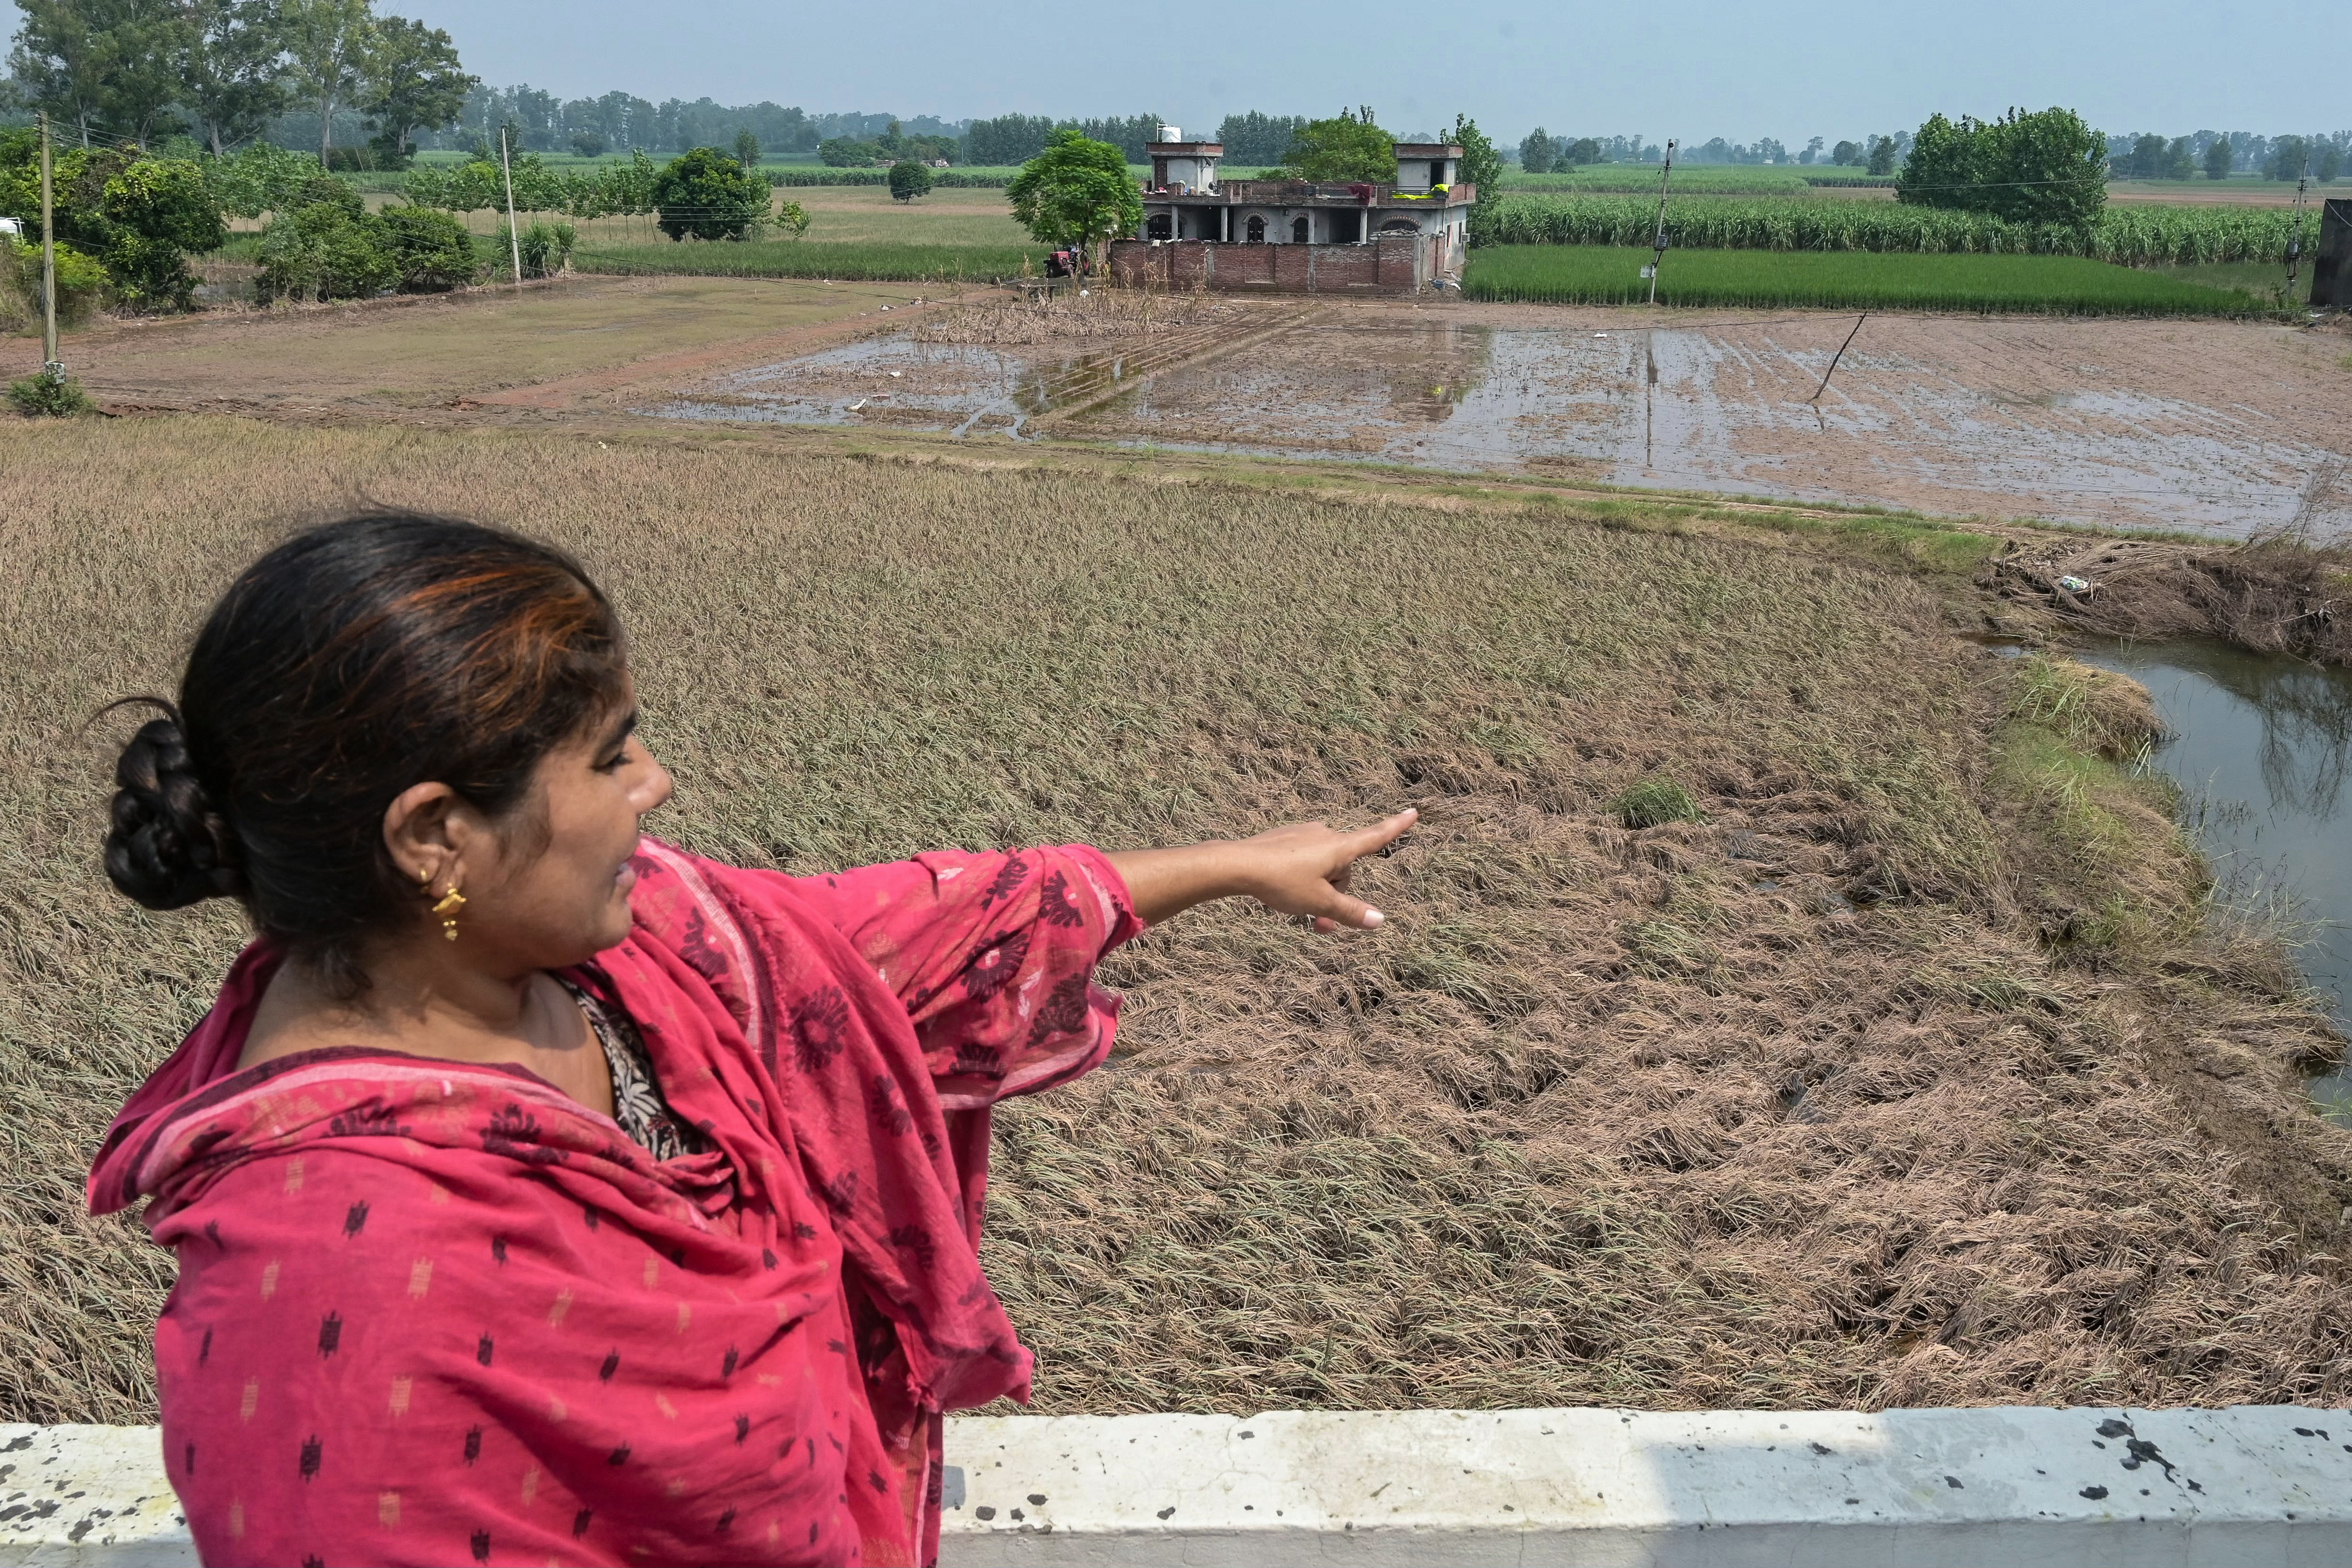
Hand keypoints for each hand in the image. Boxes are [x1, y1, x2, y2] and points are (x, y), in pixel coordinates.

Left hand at [1230, 809, 1418, 931]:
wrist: (1237, 864)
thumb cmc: (1281, 882)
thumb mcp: (1319, 903)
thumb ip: (1350, 912)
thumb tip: (1379, 921)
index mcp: (1339, 847)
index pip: (1375, 837)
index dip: (1396, 827)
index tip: (1413, 811)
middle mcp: (1325, 835)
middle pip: (1342, 871)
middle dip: (1334, 897)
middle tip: (1317, 924)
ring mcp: (1303, 835)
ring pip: (1321, 869)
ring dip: (1316, 892)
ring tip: (1295, 908)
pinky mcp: (1284, 838)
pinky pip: (1302, 862)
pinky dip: (1299, 880)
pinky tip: (1280, 891)